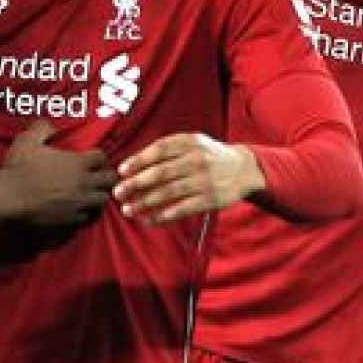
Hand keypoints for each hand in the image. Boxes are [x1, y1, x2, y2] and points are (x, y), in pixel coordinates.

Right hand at [2, 120, 115, 225]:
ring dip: (99, 194)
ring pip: (103, 200)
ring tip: (91, 192)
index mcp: (78, 163)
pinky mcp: (72, 219)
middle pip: (110, 179)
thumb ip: (43, 129)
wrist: (9, 198)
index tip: (92, 158)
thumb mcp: (28, 140)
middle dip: (106, 176)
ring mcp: (80, 203)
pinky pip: (87, 216)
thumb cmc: (19, 168)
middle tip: (98, 175)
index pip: (102, 157)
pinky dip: (85, 211)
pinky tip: (78, 208)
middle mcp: (85, 183)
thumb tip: (51, 126)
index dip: (98, 156)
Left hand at [114, 133, 263, 224]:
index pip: (159, 150)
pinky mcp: (211, 199)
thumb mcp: (193, 143)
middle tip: (118, 193)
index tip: (121, 171)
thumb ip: (168, 149)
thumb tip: (133, 165)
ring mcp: (205, 180)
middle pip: (161, 173)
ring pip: (169, 192)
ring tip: (128, 210)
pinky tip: (150, 220)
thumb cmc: (210, 156)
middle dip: (135, 184)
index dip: (138, 160)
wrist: (245, 169)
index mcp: (190, 142)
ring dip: (145, 203)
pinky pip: (183, 208)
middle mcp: (198, 159)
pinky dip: (164, 216)